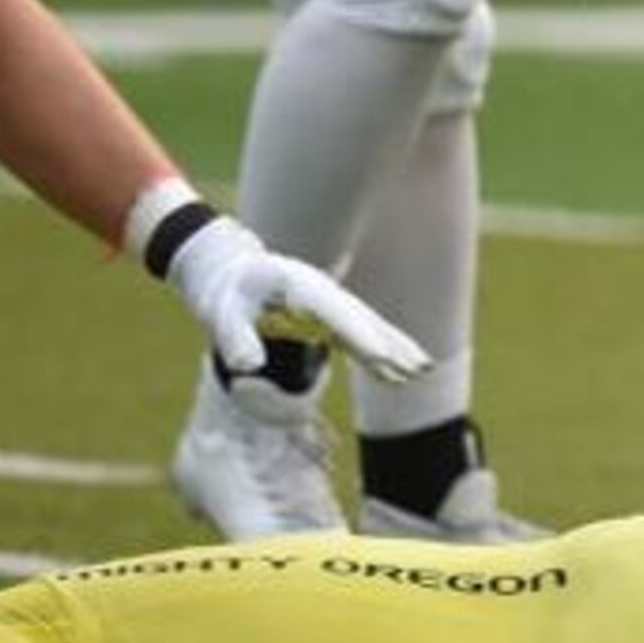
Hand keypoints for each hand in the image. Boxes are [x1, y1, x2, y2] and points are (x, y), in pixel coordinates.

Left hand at [159, 212, 431, 381]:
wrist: (230, 273)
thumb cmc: (226, 294)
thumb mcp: (221, 313)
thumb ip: (234, 338)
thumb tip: (248, 366)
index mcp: (299, 286)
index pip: (334, 312)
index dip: (359, 334)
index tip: (380, 355)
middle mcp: (323, 294)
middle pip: (363, 320)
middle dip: (389, 345)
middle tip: (417, 368)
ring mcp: (330, 305)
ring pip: (369, 327)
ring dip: (395, 348)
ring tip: (422, 369)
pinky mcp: (328, 319)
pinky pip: (361, 335)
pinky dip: (382, 349)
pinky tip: (398, 369)